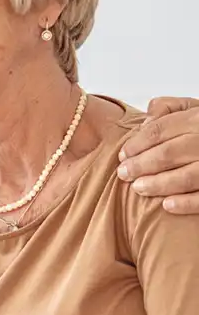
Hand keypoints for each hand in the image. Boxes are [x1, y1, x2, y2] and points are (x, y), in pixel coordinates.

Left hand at [118, 97, 198, 214]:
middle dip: (141, 165)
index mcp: (198, 119)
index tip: (122, 155)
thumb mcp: (194, 108)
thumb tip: (146, 121)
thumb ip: (169, 108)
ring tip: (138, 188)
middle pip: (168, 153)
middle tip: (123, 174)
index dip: (136, 144)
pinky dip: (186, 202)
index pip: (159, 131)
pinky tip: (167, 205)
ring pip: (186, 177)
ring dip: (158, 184)